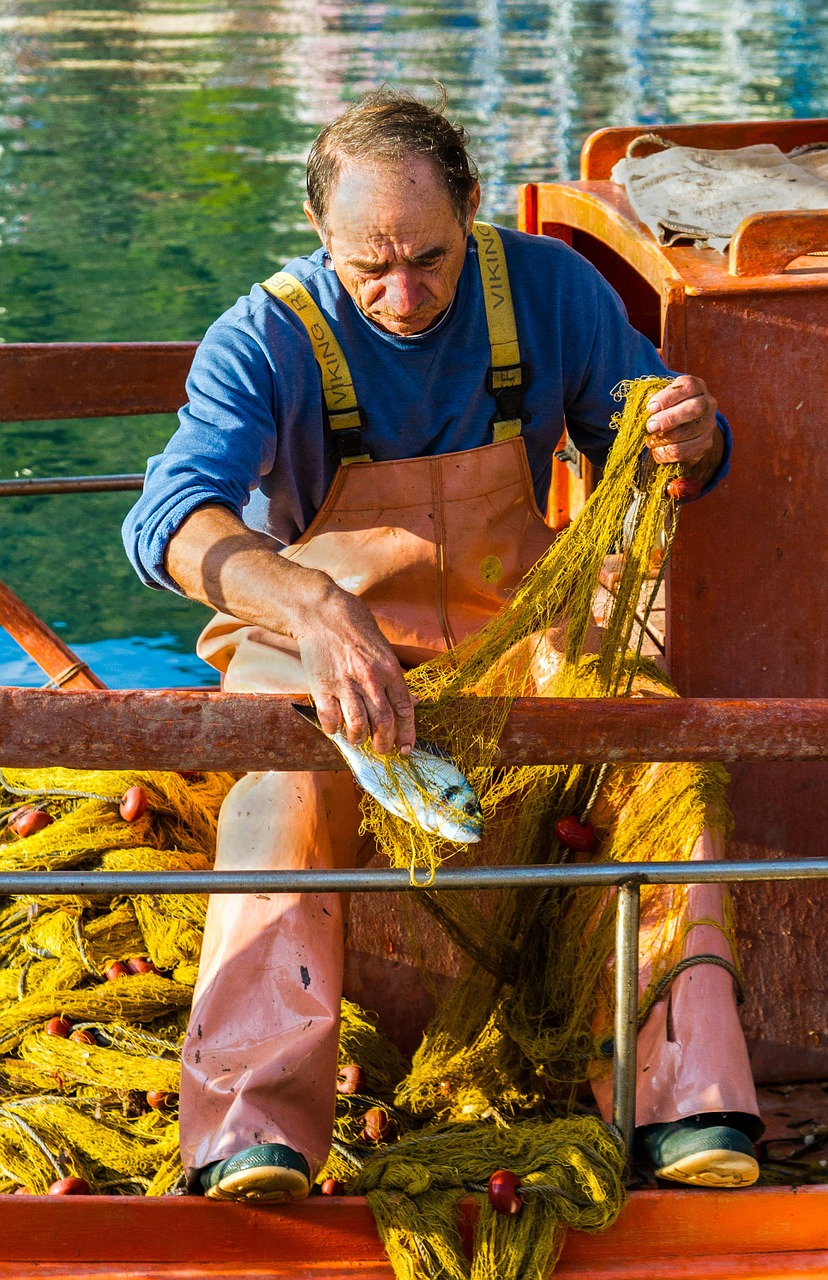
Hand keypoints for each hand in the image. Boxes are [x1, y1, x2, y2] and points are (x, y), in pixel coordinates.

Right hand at [296, 582, 415, 755]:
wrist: (322, 613)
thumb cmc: (355, 628)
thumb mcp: (384, 649)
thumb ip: (394, 676)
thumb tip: (411, 701)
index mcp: (390, 669)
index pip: (404, 709)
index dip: (407, 733)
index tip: (406, 748)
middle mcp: (370, 679)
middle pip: (384, 722)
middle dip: (384, 743)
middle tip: (382, 749)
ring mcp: (346, 684)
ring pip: (358, 726)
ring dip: (359, 739)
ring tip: (358, 740)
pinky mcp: (322, 686)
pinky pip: (331, 719)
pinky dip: (334, 730)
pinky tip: (336, 728)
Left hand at [646, 374, 719, 467]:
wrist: (687, 431)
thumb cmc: (669, 409)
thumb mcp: (663, 399)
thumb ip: (655, 400)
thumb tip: (644, 408)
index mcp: (697, 387)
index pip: (688, 386)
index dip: (668, 397)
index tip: (651, 407)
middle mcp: (707, 404)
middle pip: (693, 409)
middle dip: (669, 418)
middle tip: (650, 426)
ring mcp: (709, 425)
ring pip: (687, 432)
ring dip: (664, 438)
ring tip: (650, 440)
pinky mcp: (705, 444)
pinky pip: (684, 451)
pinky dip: (666, 452)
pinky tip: (656, 450)